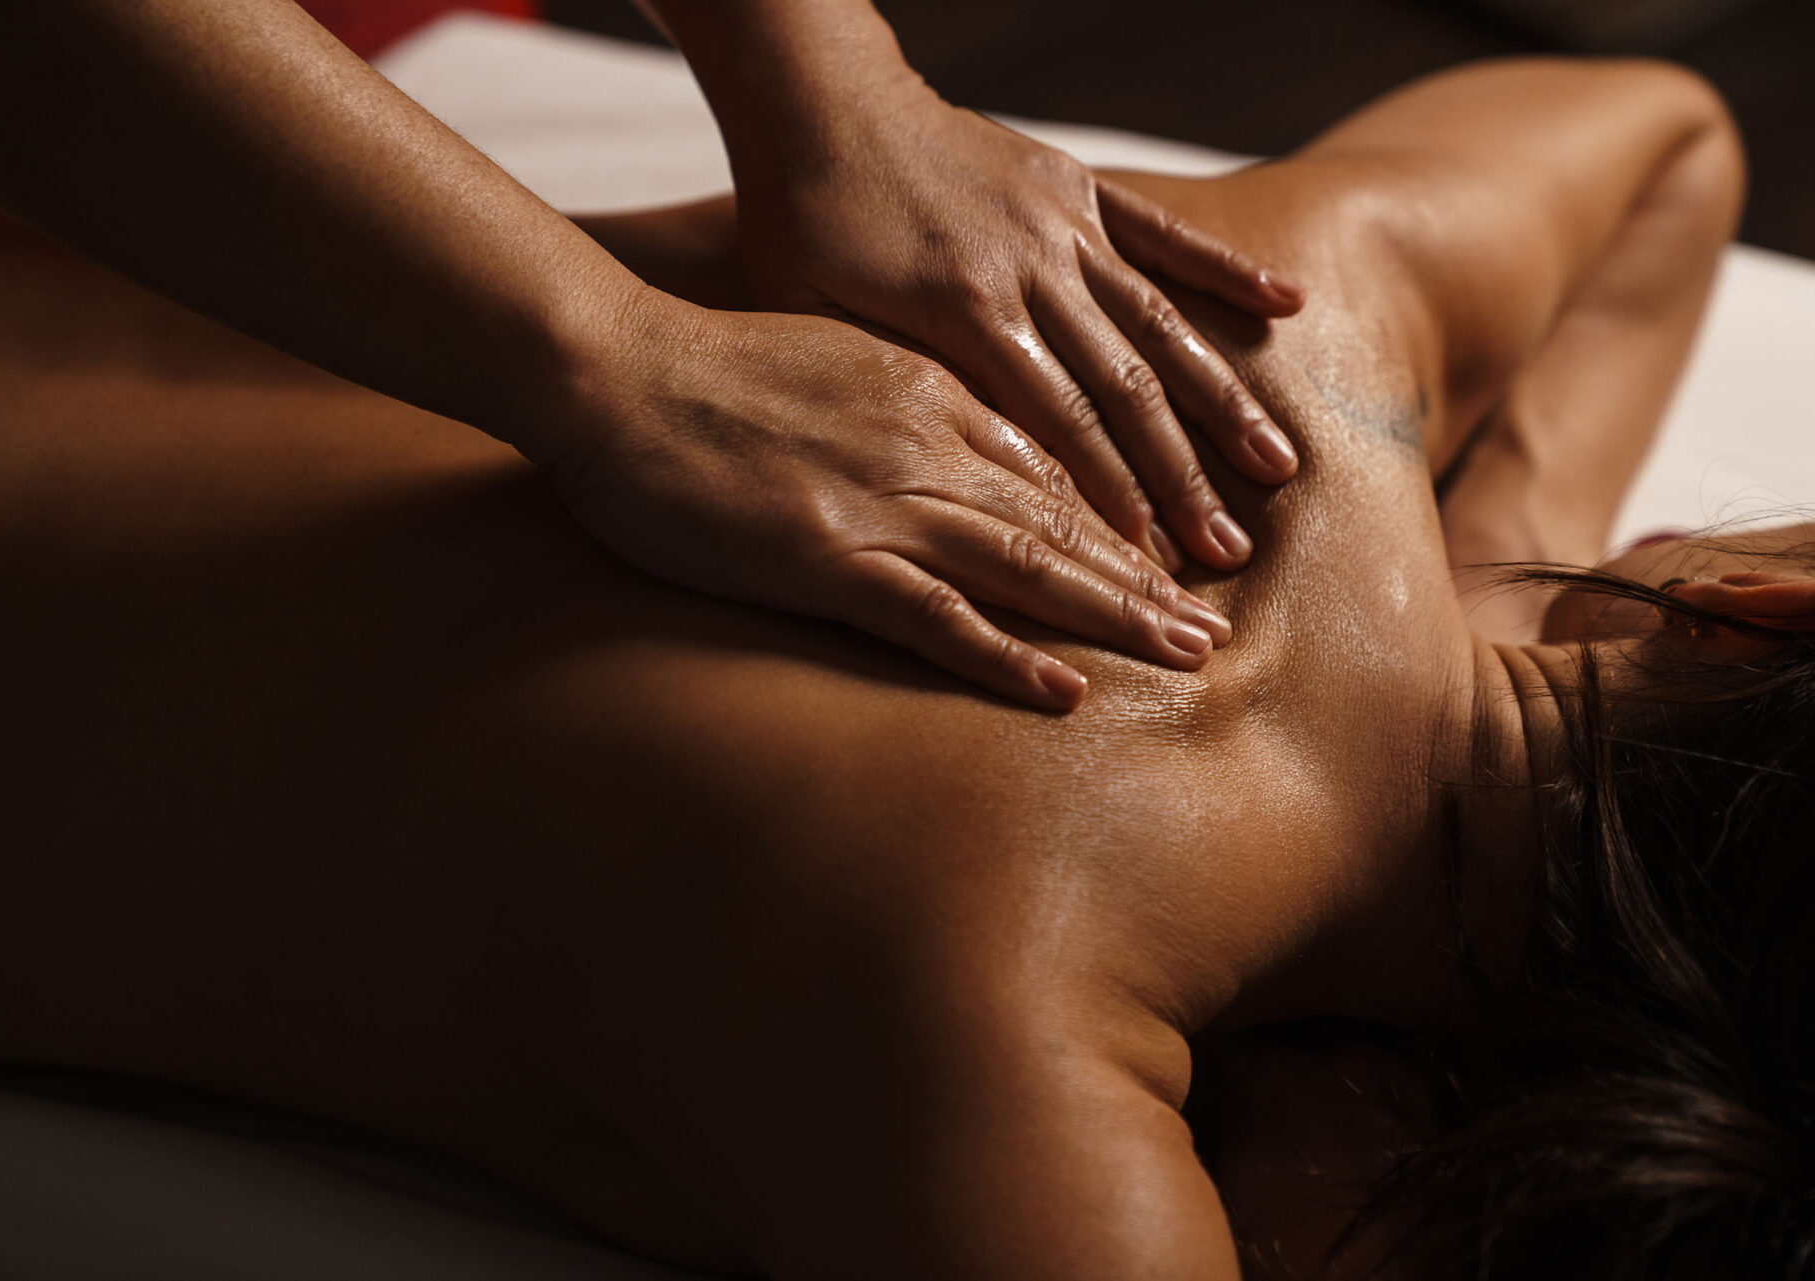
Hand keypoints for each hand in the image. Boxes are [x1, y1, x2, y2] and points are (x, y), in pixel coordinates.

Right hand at [538, 291, 1232, 710]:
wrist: (614, 368)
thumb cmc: (705, 367)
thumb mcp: (829, 357)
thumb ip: (900, 395)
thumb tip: (952, 436)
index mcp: (927, 389)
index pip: (1047, 464)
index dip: (1115, 521)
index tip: (1165, 566)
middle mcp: (924, 440)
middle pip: (1060, 517)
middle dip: (1144, 577)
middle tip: (1211, 630)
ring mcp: (878, 501)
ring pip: (1024, 563)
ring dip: (1112, 614)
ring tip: (1184, 656)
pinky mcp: (824, 556)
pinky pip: (933, 617)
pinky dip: (1003, 654)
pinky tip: (1062, 690)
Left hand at [730, 87, 1304, 569]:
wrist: (820, 106)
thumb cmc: (801, 229)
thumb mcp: (816, 323)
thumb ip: (894, 391)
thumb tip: (964, 475)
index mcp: (964, 312)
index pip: (1058, 426)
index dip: (1109, 499)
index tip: (1151, 565)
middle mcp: (1029, 269)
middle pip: (1125, 389)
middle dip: (1181, 478)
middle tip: (1227, 553)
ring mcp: (1061, 225)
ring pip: (1161, 323)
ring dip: (1222, 400)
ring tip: (1279, 466)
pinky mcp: (1075, 186)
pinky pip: (1162, 232)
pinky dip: (1224, 268)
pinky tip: (1287, 305)